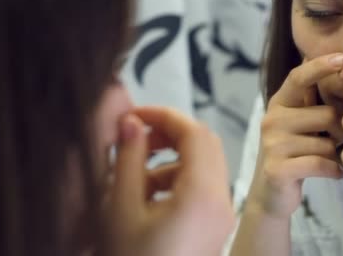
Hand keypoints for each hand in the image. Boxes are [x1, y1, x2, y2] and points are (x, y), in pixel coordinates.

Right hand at [105, 106, 234, 255]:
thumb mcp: (121, 211)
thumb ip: (127, 160)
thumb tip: (131, 123)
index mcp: (203, 195)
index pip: (194, 132)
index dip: (163, 115)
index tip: (133, 115)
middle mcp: (222, 203)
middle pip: (204, 144)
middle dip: (168, 134)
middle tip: (135, 139)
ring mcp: (221, 217)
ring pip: (202, 166)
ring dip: (169, 160)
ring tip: (133, 176)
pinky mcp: (214, 228)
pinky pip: (201, 189)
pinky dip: (176, 180)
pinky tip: (145, 198)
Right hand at [245, 53, 342, 218]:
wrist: (273, 194)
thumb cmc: (299, 153)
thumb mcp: (306, 124)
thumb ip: (320, 103)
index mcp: (279, 103)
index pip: (298, 77)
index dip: (319, 66)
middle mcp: (271, 119)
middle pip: (326, 113)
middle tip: (341, 142)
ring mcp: (272, 144)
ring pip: (327, 142)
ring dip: (337, 154)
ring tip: (331, 160)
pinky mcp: (277, 168)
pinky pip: (321, 164)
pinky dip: (335, 170)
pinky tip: (334, 173)